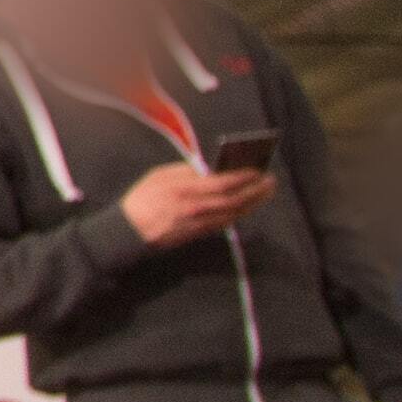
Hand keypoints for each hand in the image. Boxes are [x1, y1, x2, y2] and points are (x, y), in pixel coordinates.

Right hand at [117, 155, 272, 246]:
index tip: (257, 170)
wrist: (130, 231)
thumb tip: (209, 168)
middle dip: (256, 190)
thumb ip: (185, 172)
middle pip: (234, 199)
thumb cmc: (142, 198)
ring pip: (234, 212)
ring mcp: (200, 222)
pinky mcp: (201, 233)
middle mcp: (197, 208)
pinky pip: (227, 222)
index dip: (242, 177)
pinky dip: (241, 212)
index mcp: (184, 190)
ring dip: (254, 202)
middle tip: (270, 181)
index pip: (222, 183)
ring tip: (266, 192)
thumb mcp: (159, 176)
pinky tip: (248, 205)